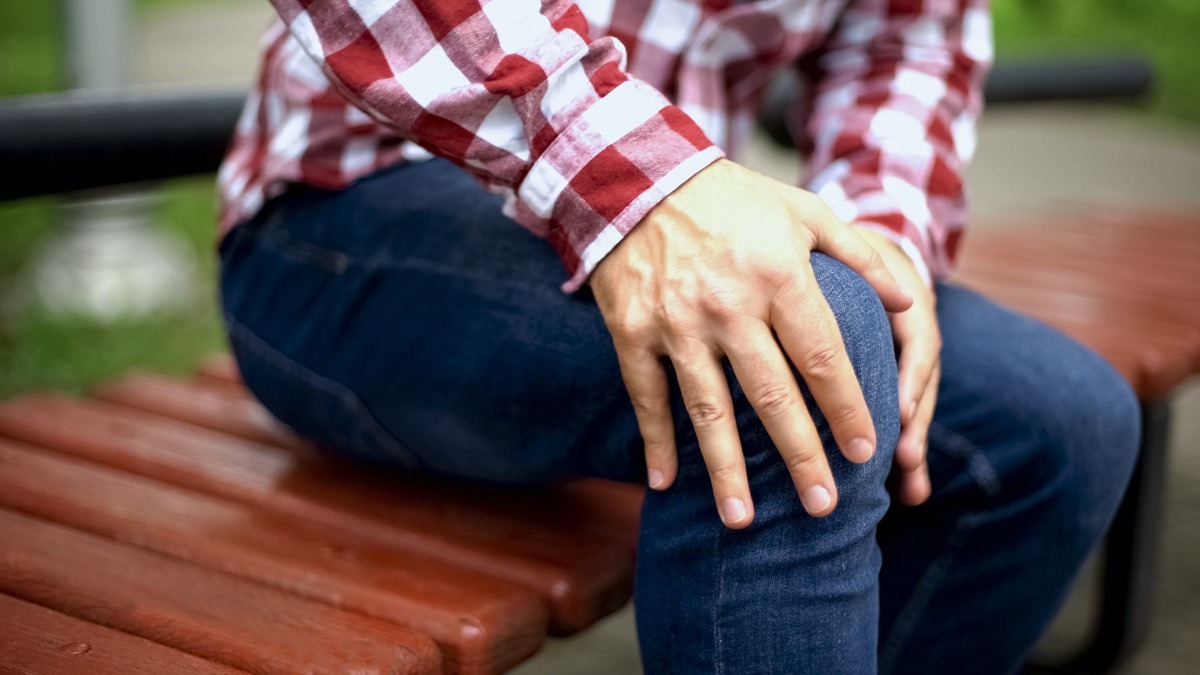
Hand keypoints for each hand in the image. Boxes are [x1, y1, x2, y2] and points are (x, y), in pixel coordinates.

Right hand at [590, 160, 911, 527]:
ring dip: (726, 471)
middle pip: (773, 397)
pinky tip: (665, 484)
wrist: (637, 177)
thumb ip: (859, 256)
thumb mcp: (802, 211)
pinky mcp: (633, 332)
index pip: (823, 358)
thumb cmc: (731, 198)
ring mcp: (677, 323)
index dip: (847, 408)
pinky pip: (647, 396)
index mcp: (778, 276)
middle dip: (801, 457)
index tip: (867, 452)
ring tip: (744, 521)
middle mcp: (729, 306)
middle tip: (823, 506)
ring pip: (708, 411)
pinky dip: (654, 442)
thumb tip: (907, 303)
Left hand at [852, 227, 939, 505]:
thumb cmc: (839, 249)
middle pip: (920, 383)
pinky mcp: (901, 375)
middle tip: (902, 460)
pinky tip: (910, 492)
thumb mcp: (841, 248)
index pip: (917, 339)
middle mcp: (911, 330)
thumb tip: (806, 282)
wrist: (866, 245)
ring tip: (911, 491)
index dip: (911, 376)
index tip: (901, 410)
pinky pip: (905, 415)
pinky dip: (906, 451)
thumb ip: (840, 266)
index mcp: (900, 298)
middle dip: (914, 425)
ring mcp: (909, 354)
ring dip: (914, 449)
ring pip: (916, 406)